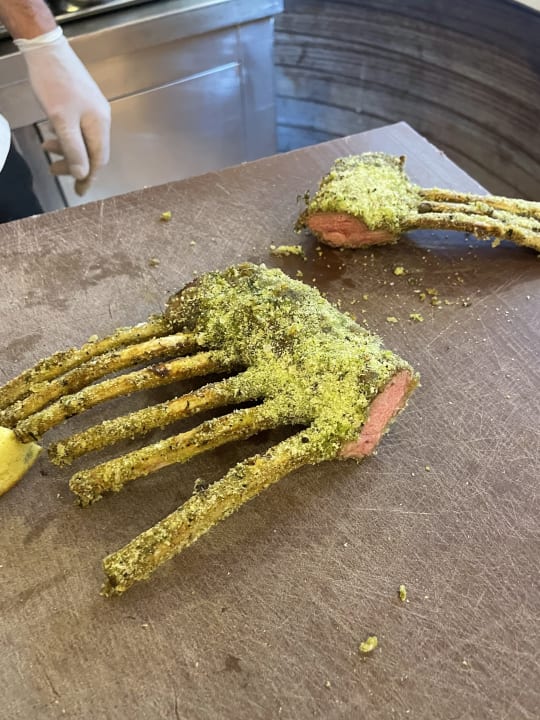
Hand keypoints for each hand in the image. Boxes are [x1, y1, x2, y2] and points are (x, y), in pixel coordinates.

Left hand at [15, 27, 110, 194]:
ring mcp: (93, 109)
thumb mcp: (61, 121)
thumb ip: (74, 150)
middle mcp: (101, 118)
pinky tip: (52, 134)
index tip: (79, 192)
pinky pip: (79, 128)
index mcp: (99, 125)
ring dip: (67, 150)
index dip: (88, 178)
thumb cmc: (54, 84)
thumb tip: (83, 174)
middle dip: (75, 165)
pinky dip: (66, 137)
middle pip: (92, 152)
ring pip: (83, 140)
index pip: (98, 160)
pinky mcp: (83, 102)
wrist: (47, 49)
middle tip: (55, 172)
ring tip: (47, 151)